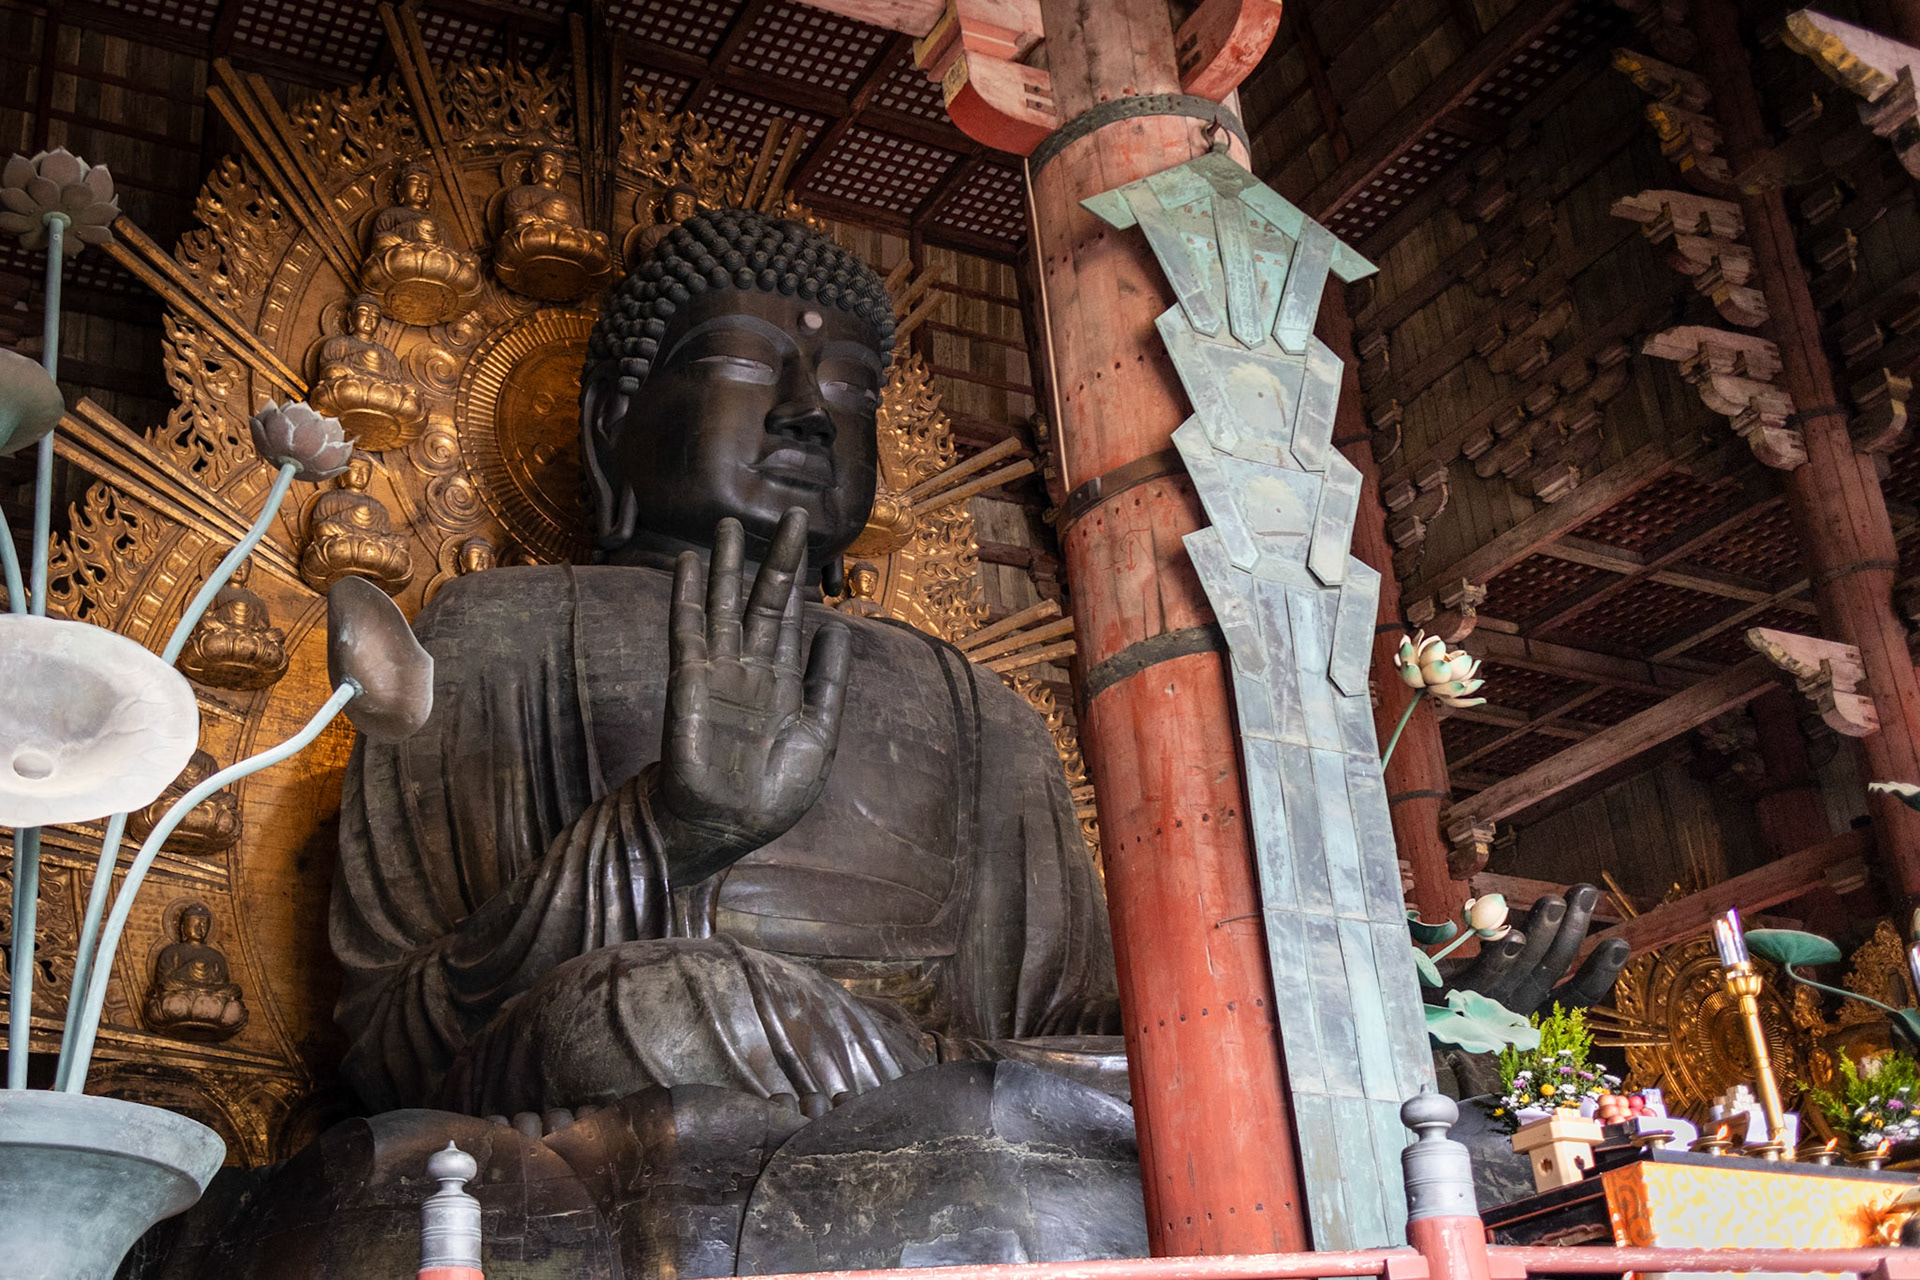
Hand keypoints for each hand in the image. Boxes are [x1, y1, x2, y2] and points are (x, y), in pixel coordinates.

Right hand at [656, 509, 850, 880]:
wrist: (726, 828)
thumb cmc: (773, 794)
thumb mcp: (818, 736)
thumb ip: (827, 683)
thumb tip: (836, 628)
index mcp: (783, 683)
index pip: (793, 620)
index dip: (803, 583)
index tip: (814, 542)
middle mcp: (750, 669)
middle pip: (764, 601)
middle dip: (778, 559)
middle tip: (794, 513)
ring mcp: (718, 671)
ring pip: (723, 605)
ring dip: (725, 566)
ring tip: (728, 524)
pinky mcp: (688, 680)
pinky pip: (687, 629)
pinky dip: (687, 594)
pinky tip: (687, 562)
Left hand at [1448, 883, 1627, 1015]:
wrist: (1400, 1013)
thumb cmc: (1447, 987)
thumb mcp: (1489, 969)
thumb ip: (1518, 947)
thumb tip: (1550, 908)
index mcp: (1528, 1007)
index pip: (1574, 997)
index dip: (1598, 972)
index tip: (1620, 942)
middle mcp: (1513, 1010)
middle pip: (1551, 970)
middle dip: (1572, 929)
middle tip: (1585, 890)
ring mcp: (1486, 1008)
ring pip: (1522, 970)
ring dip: (1540, 934)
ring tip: (1554, 900)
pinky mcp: (1456, 999)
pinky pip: (1483, 977)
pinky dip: (1499, 956)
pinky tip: (1513, 934)